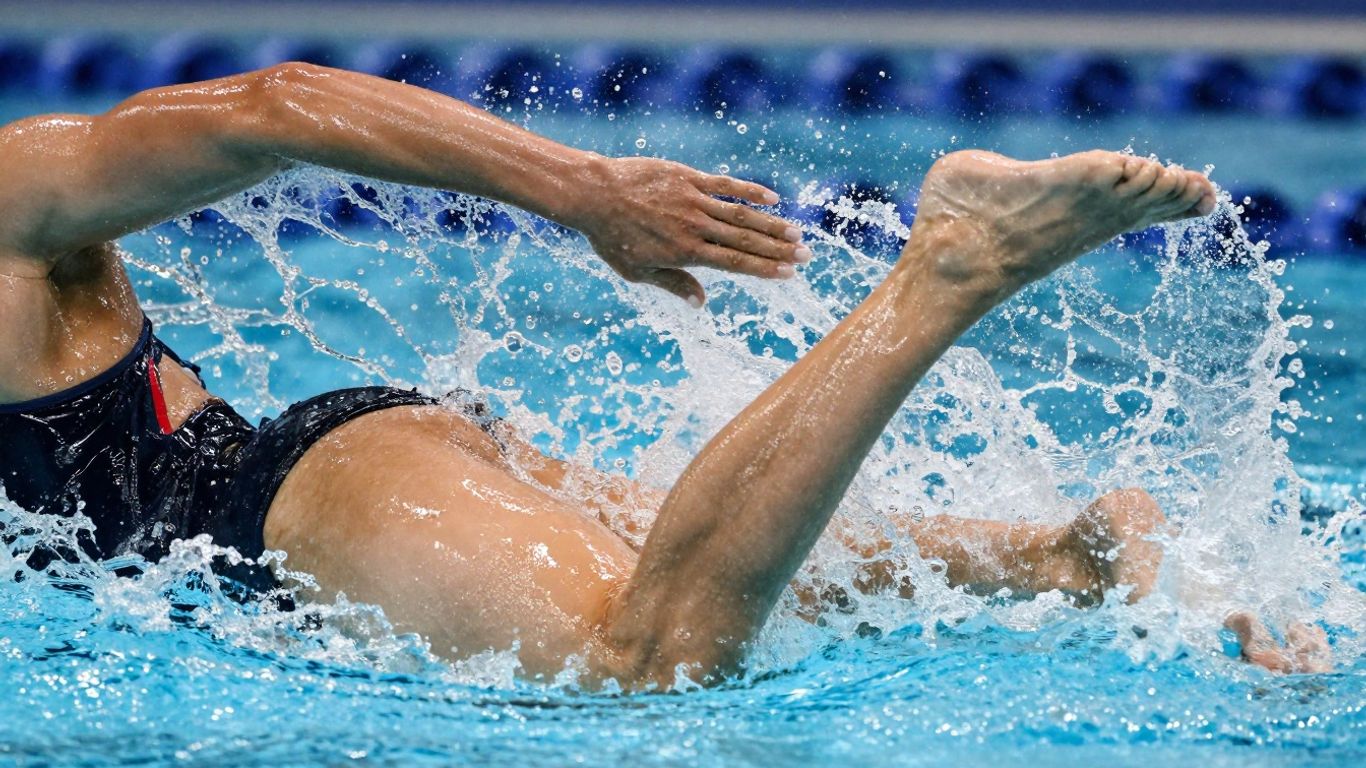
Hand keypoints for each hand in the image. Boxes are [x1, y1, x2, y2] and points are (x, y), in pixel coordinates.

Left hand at [566, 156, 810, 306]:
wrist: (594, 195)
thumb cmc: (612, 238)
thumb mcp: (638, 272)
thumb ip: (674, 284)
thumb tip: (702, 303)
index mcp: (685, 253)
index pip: (734, 263)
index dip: (764, 269)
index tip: (788, 274)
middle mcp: (695, 227)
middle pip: (745, 240)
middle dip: (778, 250)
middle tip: (806, 256)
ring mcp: (693, 200)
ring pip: (741, 214)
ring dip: (772, 224)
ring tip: (797, 233)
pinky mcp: (688, 178)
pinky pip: (725, 184)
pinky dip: (750, 190)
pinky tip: (773, 197)